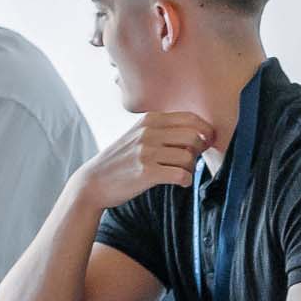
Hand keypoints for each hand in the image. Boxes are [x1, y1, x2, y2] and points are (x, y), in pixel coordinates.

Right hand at [73, 112, 214, 209]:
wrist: (93, 182)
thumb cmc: (121, 160)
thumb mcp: (137, 134)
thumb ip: (162, 129)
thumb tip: (197, 132)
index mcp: (149, 120)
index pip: (190, 117)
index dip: (205, 130)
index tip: (207, 142)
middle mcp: (148, 133)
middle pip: (194, 136)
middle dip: (201, 149)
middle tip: (194, 159)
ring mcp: (146, 152)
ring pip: (189, 157)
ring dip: (191, 167)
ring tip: (182, 172)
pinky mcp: (146, 173)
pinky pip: (181, 175)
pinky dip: (186, 180)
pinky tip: (180, 182)